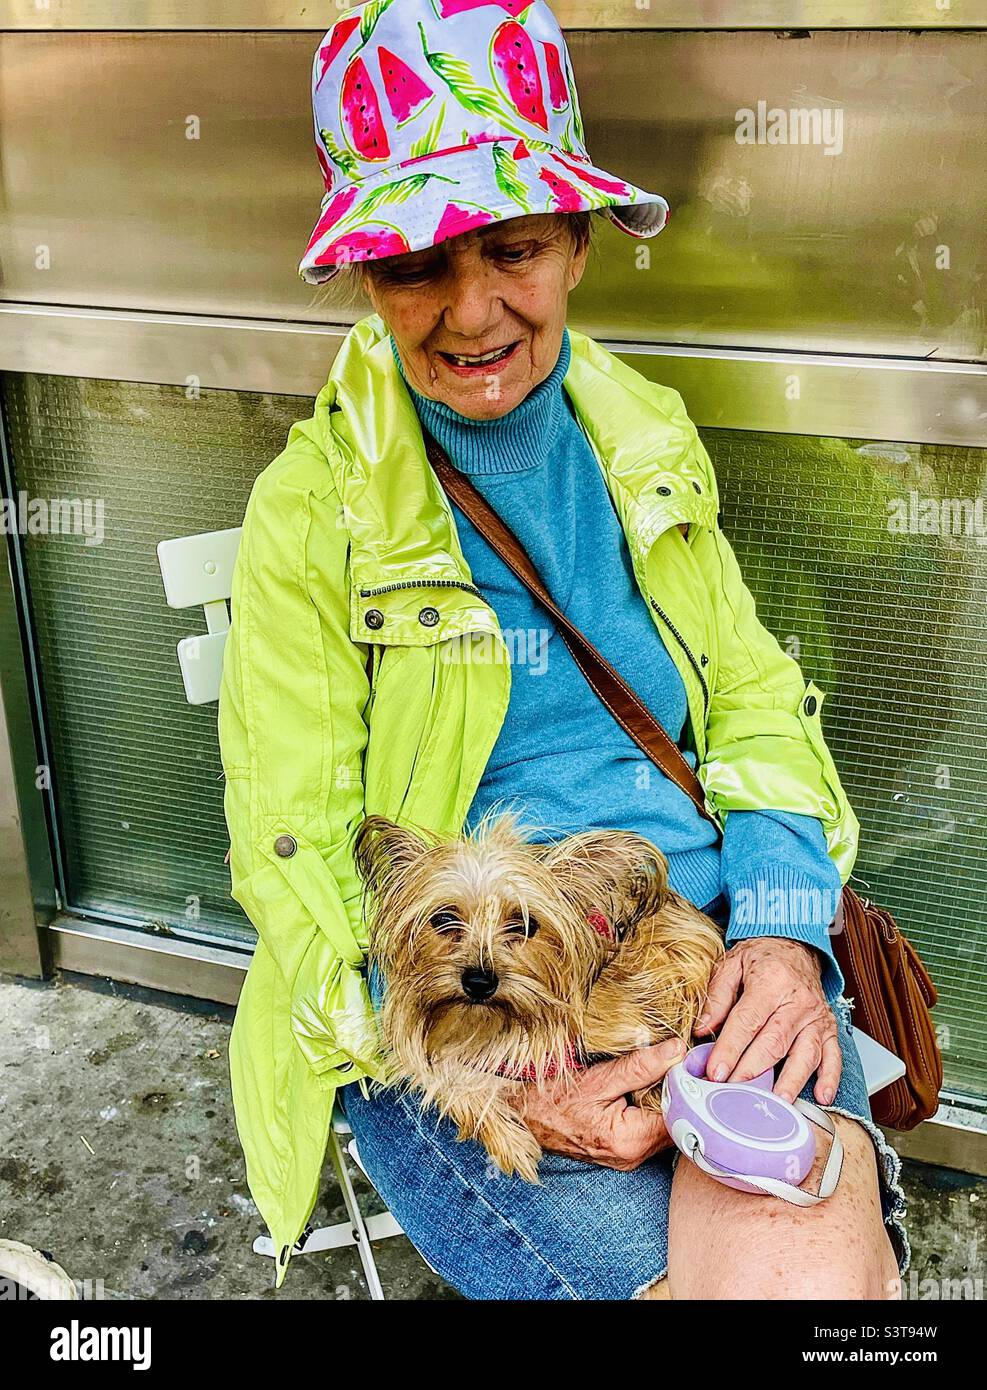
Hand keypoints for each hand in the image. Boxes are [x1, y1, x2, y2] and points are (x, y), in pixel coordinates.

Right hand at [513, 1039, 686, 1169]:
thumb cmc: (551, 1098)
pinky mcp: (621, 1150)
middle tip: (673, 1061)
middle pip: (674, 1123)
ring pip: (662, 1126)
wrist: (520, 1114)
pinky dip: (650, 1107)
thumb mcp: (597, 1077)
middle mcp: (632, 1157)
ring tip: (658, 1071)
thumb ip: (640, 1066)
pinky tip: (643, 1087)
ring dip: (663, 1099)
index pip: (678, 1115)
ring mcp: (626, 1156)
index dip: (684, 1087)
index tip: (685, 1061)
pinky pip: (648, 1128)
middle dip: (676, 1092)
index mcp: (629, 1141)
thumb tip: (676, 1051)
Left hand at [695, 937, 840, 1105]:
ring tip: (777, 1103)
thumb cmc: (760, 957)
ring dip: (791, 1081)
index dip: (730, 1049)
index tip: (715, 1071)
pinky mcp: (829, 1028)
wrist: (794, 945)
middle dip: (752, 1070)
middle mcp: (798, 1001)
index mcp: (771, 982)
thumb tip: (701, 1029)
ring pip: (805, 1053)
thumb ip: (717, 997)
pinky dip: (830, 1078)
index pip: (747, 1021)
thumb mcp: (731, 964)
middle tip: (733, 1093)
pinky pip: (833, 1055)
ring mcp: (816, 1017)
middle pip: (774, 1042)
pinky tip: (821, 1097)